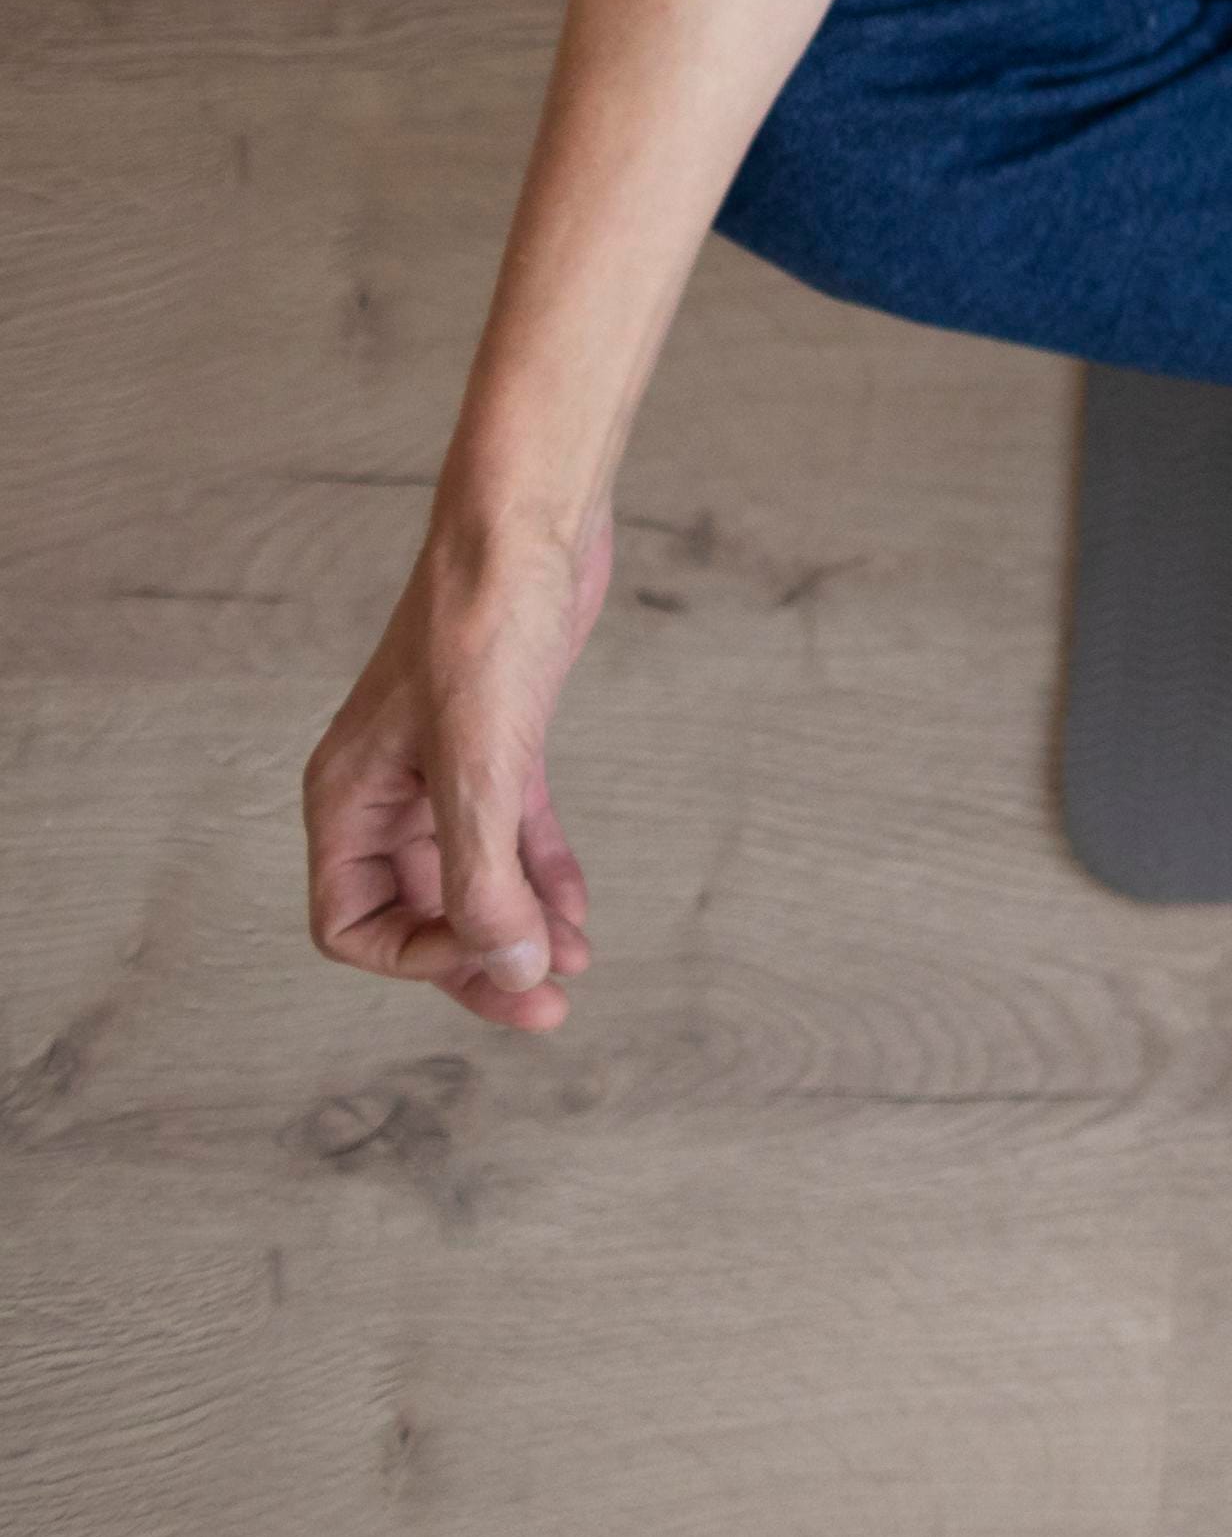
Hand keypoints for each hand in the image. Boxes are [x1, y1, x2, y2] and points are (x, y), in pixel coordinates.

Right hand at [304, 500, 617, 1029]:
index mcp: (346, 800)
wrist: (529, 523)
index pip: (352, 924)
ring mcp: (442, 769)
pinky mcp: (500, 745)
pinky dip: (544, 876)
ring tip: (577, 971)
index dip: (422, 956)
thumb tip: (511, 970)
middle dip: (481, 962)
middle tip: (550, 1013)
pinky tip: (581, 913)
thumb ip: (488, 874)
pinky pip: (512, 837)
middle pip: (420, 912)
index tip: (498, 948)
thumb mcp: (482, 763)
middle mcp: (384, 793)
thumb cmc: (485, 624)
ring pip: (473, 878)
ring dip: (521, 925)